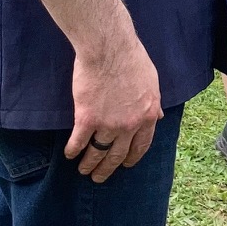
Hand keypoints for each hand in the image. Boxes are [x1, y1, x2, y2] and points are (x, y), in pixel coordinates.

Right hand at [66, 26, 160, 181]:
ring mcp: (108, 124)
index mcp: (147, 116)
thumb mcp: (152, 81)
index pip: (142, 145)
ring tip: (84, 170)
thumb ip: (153, 103)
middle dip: (109, 169)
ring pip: (98, 152)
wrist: (109, 48)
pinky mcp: (86, 118)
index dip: (133, 158)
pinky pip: (78, 141)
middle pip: (119, 155)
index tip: (126, 165)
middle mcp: (129, 125)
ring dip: (90, 164)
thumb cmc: (131, 58)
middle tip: (100, 177)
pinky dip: (73, 150)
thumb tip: (158, 117)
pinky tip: (69, 154)